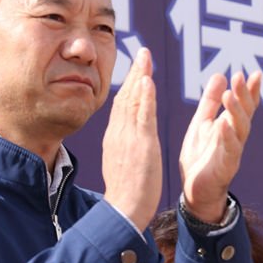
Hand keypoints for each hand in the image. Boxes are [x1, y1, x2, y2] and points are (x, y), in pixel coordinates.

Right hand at [102, 48, 161, 230]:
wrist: (124, 210)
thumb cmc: (127, 192)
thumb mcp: (122, 162)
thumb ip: (124, 146)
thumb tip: (126, 138)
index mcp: (115, 137)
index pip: (122, 104)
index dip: (129, 84)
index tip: (137, 68)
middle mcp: (119, 133)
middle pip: (125, 96)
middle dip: (134, 72)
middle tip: (142, 52)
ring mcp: (128, 137)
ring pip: (132, 100)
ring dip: (139, 76)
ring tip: (145, 56)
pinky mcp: (140, 144)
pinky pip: (142, 116)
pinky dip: (144, 97)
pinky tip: (147, 80)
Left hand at [179, 71, 261, 222]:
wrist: (194, 191)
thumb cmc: (200, 156)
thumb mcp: (202, 123)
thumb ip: (210, 101)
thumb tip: (220, 74)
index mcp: (230, 125)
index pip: (245, 105)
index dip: (250, 90)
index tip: (254, 73)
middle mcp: (236, 137)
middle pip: (245, 113)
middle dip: (244, 95)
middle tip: (240, 76)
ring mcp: (233, 151)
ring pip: (240, 129)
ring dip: (236, 111)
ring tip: (230, 94)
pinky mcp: (225, 166)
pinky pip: (230, 150)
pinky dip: (227, 136)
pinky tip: (223, 124)